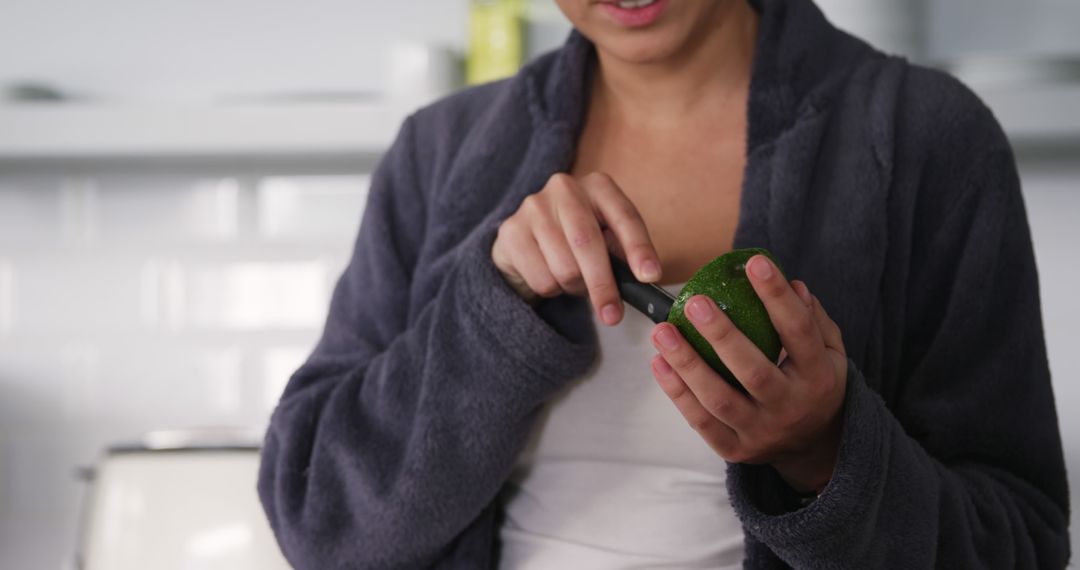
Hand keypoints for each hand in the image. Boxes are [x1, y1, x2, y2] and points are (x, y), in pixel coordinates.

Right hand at [492, 172, 660, 324]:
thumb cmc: (576, 242)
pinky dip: (552, 289)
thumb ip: (624, 255)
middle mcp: (565, 188)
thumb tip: (645, 281)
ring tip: (573, 279)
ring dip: (574, 287)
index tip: (649, 276)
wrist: (525, 241)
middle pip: (588, 243)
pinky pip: (541, 278)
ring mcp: (533, 207)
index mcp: (598, 186)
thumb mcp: (607, 240)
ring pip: (564, 267)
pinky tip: (549, 274)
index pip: (625, 216)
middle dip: (603, 284)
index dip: (638, 248)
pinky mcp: (510, 232)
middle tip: (613, 316)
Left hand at [649, 254, 846, 492]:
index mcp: (818, 378)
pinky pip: (701, 421)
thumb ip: (813, 319)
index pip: (798, 332)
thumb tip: (791, 283)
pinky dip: (677, 393)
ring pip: (720, 400)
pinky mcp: (735, 449)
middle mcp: (790, 407)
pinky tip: (659, 363)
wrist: (815, 446)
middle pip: (754, 372)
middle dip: (721, 336)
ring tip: (663, 332)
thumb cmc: (814, 384)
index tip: (754, 263)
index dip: (776, 297)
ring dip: (687, 364)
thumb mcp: (830, 353)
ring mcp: (761, 432)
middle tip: (695, 302)